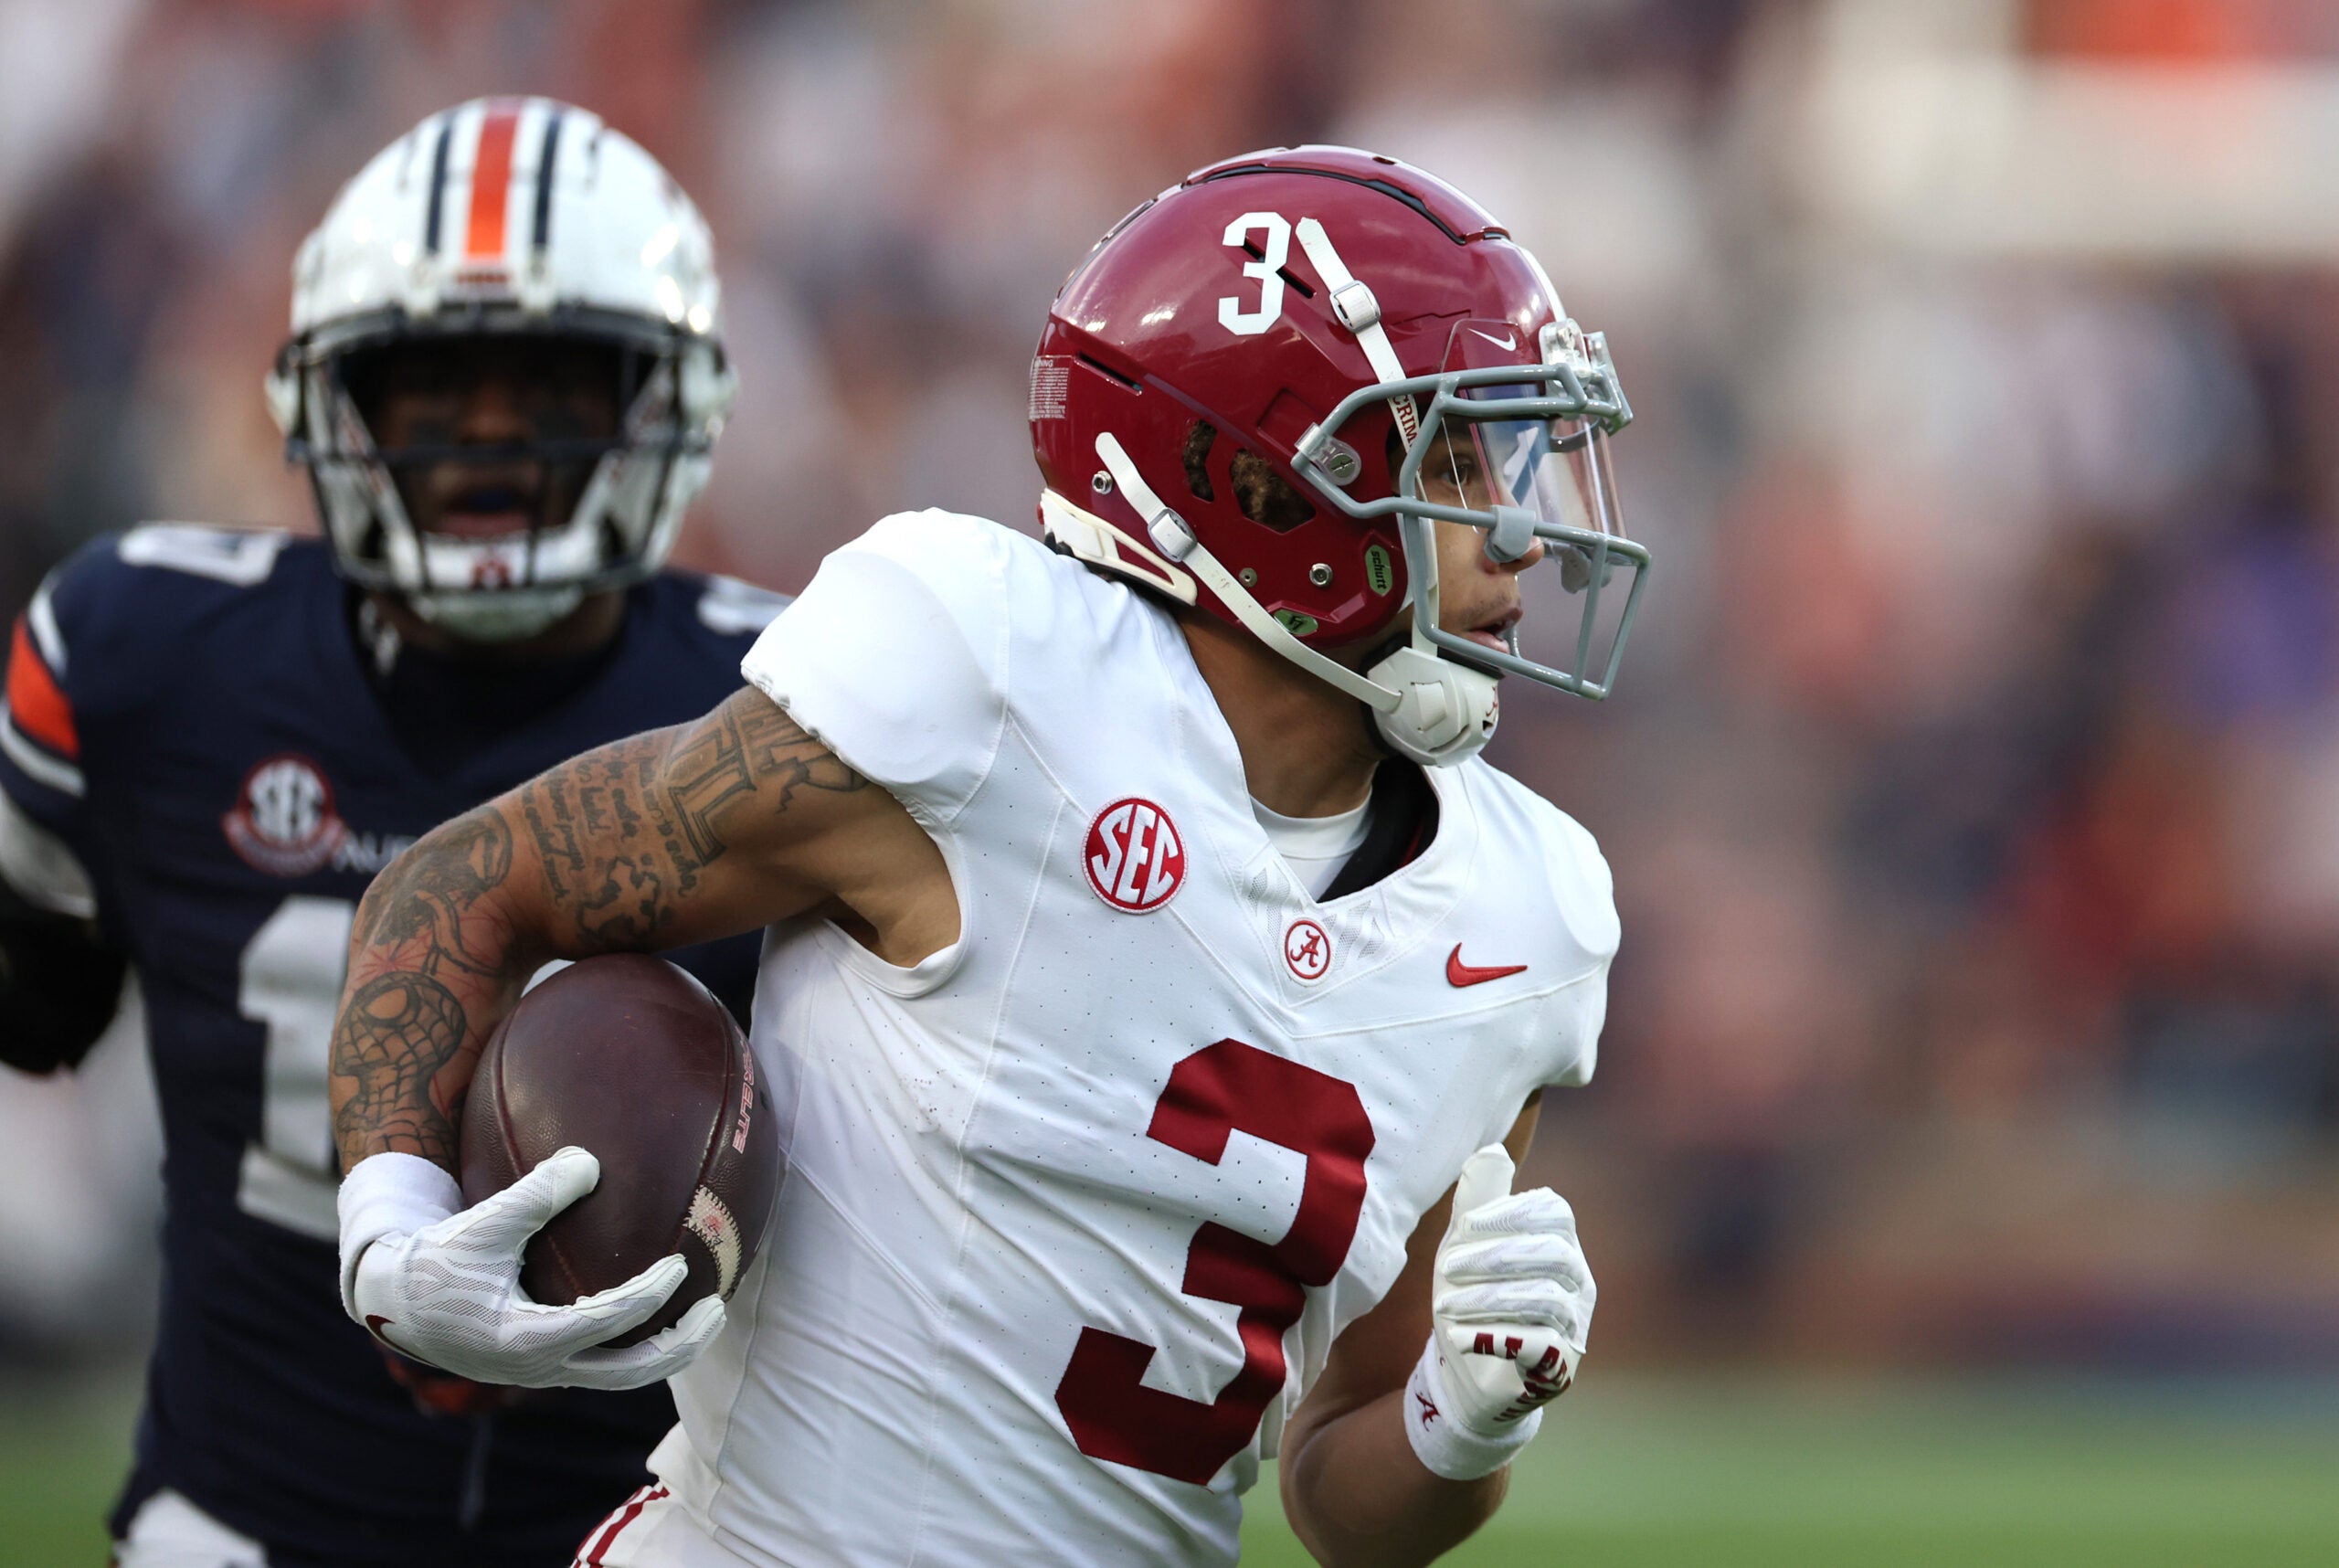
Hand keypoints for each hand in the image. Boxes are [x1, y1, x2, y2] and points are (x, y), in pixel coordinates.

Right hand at [339, 1146, 724, 1391]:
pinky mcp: (545, 1363)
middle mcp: (541, 1367)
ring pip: (622, 1376)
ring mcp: (545, 1371)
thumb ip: (535, 1194)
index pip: (605, 1323)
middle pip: (630, 1375)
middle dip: (680, 1347)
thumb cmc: (437, 1260)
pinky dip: (640, 1340)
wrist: (396, 1303)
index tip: (678, 1264)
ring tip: (709, 1314)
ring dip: (668, 1351)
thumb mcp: (482, 1223)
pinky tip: (664, 1305)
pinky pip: (606, 1360)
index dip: (649, 1296)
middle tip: (718, 1310)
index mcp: (525, 1339)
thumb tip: (590, 1159)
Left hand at [1429, 1143, 1592, 1432]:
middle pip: (1553, 1255)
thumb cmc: (1469, 1296)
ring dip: (1487, 1299)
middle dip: (1494, 1258)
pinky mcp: (1559, 1367)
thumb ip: (1477, 1200)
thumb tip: (1493, 1149)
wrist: (1464, 1371)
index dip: (1509, 1213)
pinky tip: (1460, 1336)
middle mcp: (1578, 1282)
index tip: (1463, 1226)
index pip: (1555, 1212)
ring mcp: (1574, 1325)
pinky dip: (1495, 1336)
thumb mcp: (1463, 1245)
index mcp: (1559, 1243)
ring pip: (1546, 1299)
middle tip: (1446, 1270)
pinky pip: (1540, 1344)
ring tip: (1445, 1307)